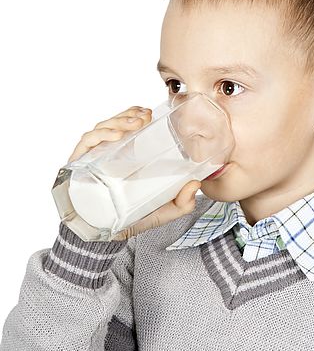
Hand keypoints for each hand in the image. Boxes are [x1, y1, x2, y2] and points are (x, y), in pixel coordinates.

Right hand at [67, 105, 201, 239]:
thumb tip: (196, 185)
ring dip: (118, 121)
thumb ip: (182, 203)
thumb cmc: (130, 220)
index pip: (128, 127)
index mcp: (125, 157)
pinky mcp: (79, 164)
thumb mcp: (162, 211)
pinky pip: (87, 142)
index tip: (149, 113)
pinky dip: (100, 135)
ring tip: (133, 124)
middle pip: (115, 123)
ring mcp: (93, 158)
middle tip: (144, 117)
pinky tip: (115, 135)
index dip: (136, 115)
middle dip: (129, 115)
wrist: (102, 237)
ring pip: (101, 129)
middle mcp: (108, 153)